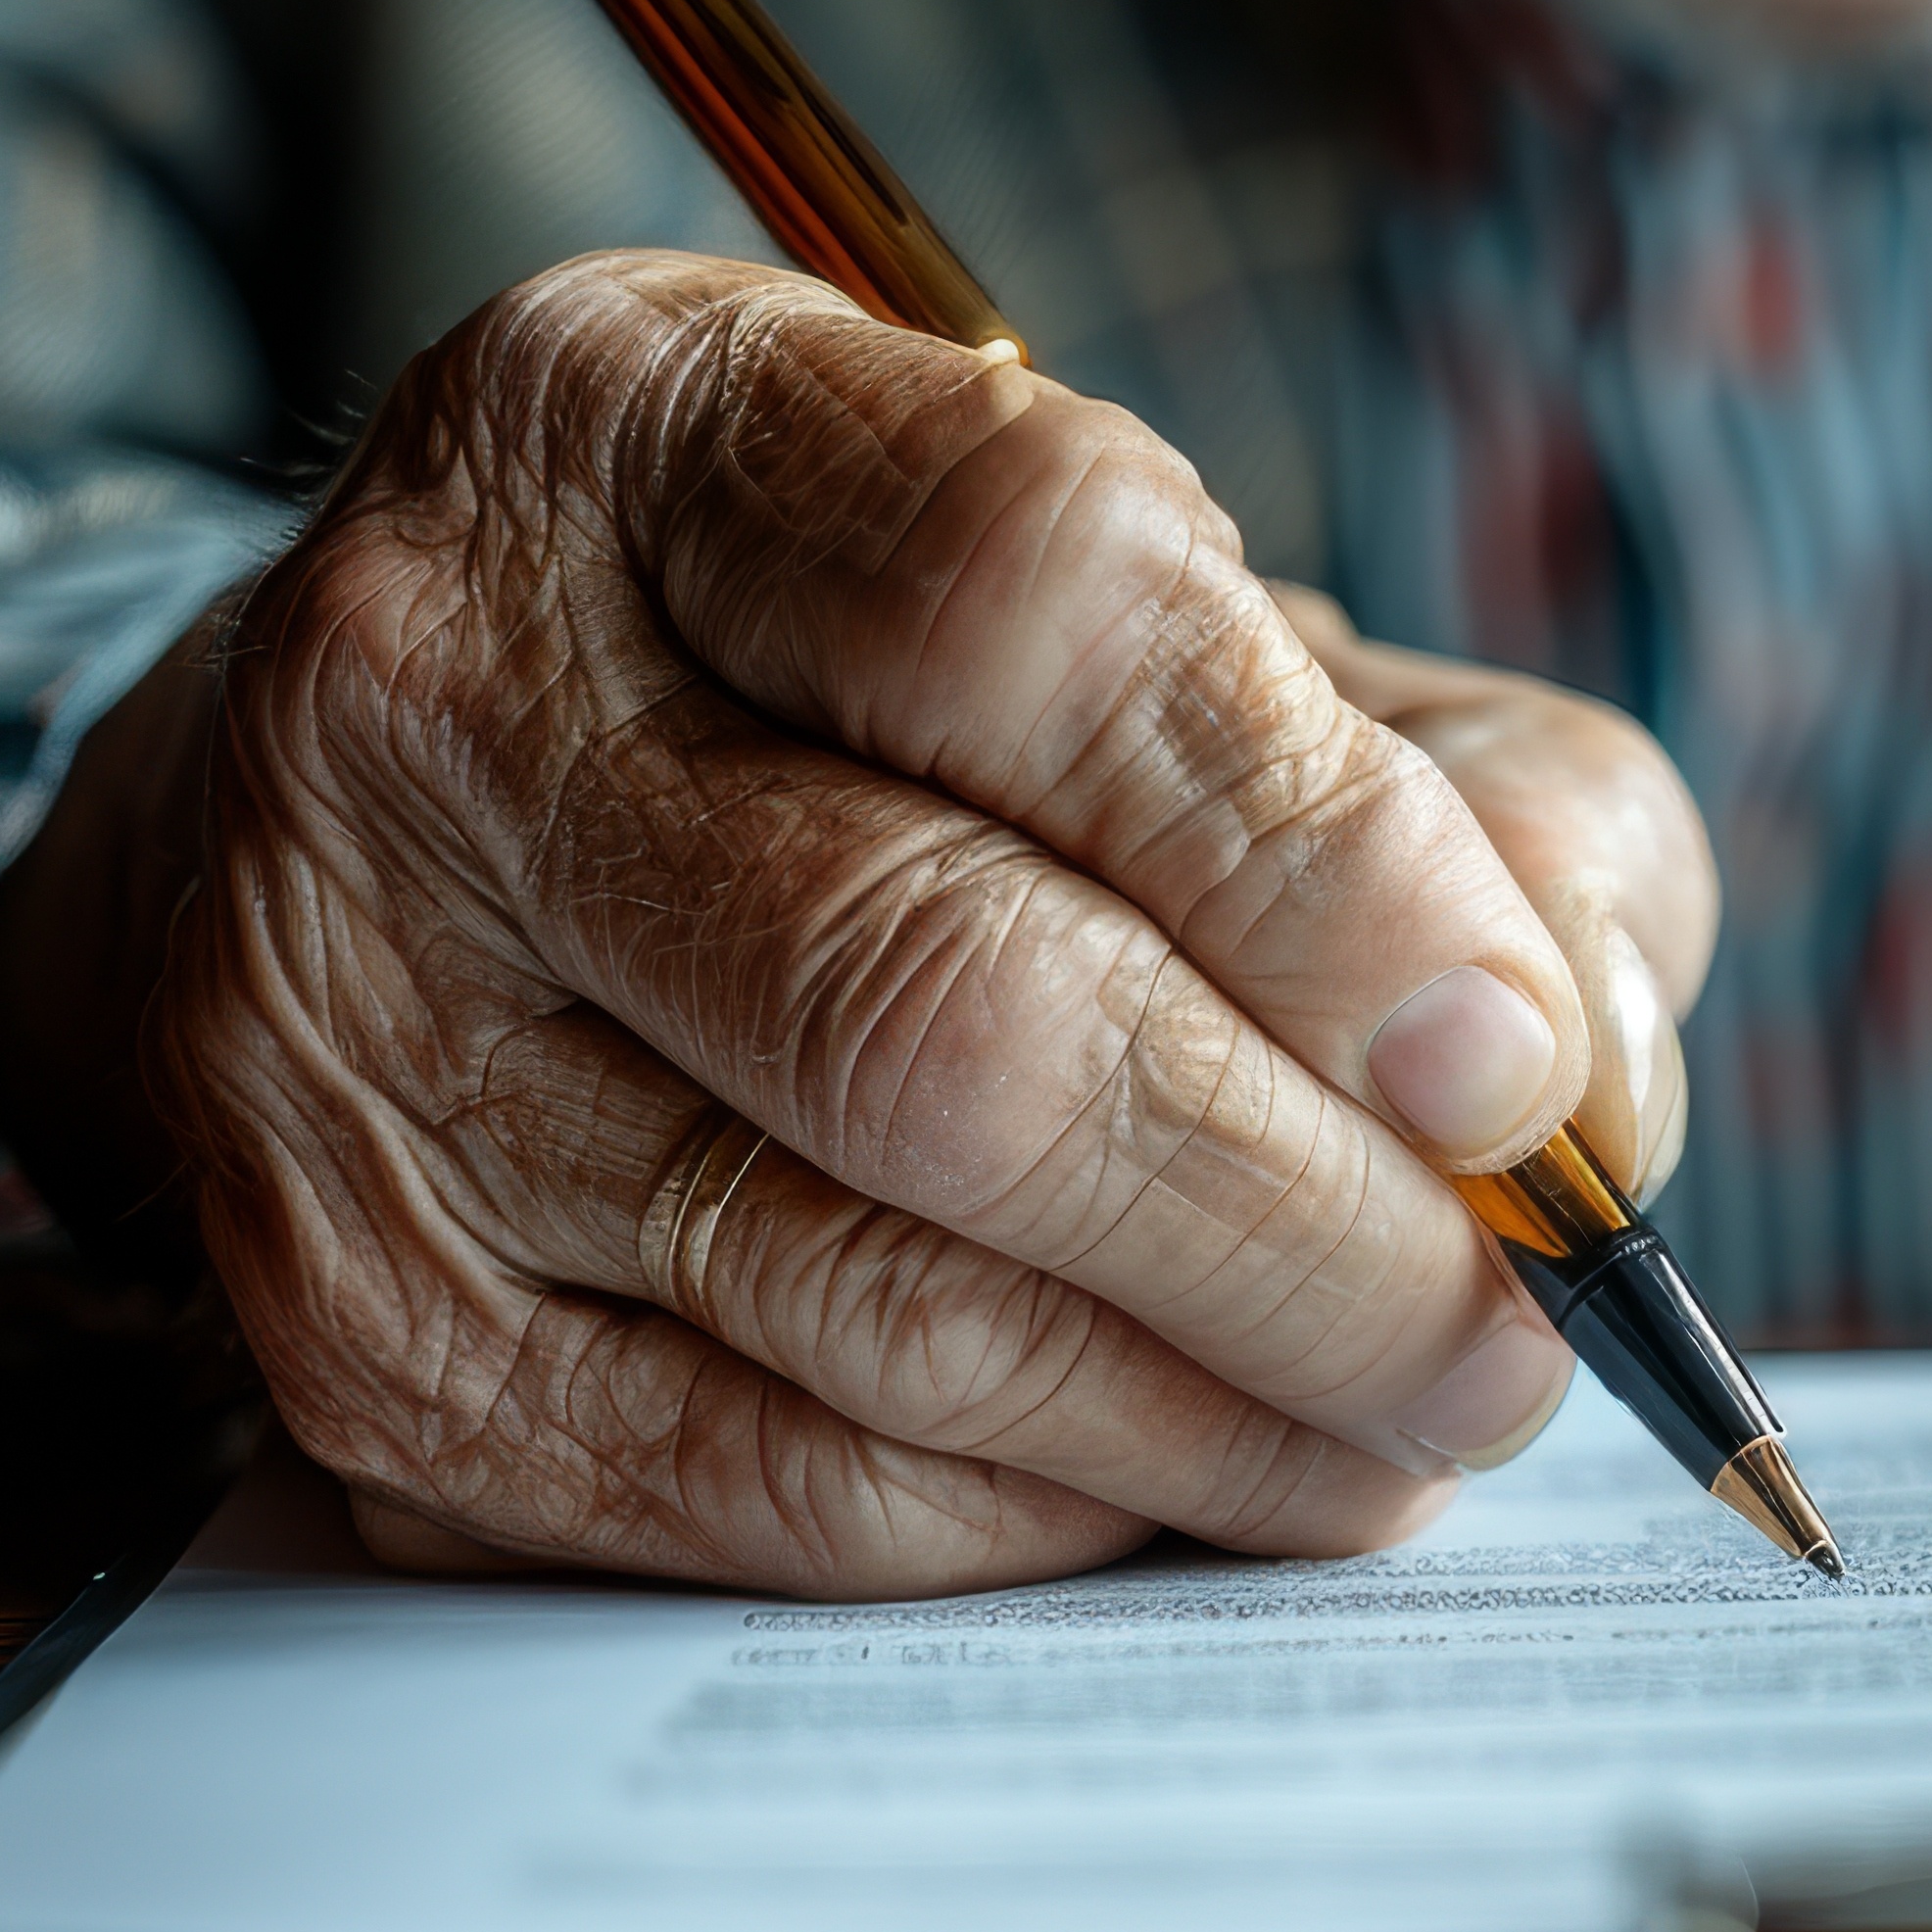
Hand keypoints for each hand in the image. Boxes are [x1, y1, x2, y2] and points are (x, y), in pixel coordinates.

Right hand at [0, 251, 1708, 1591]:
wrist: (402, 842)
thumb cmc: (882, 714)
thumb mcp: (1178, 621)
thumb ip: (1462, 786)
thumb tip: (1582, 1079)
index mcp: (656, 417)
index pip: (1031, 600)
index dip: (1327, 855)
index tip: (1517, 1056)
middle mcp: (447, 695)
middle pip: (951, 1011)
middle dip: (1316, 1220)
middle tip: (1520, 1328)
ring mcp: (352, 1025)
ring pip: (882, 1299)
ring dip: (1226, 1408)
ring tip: (1411, 1415)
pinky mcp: (348, 1326)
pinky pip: (773, 1489)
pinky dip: (1045, 1513)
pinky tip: (1182, 1469)